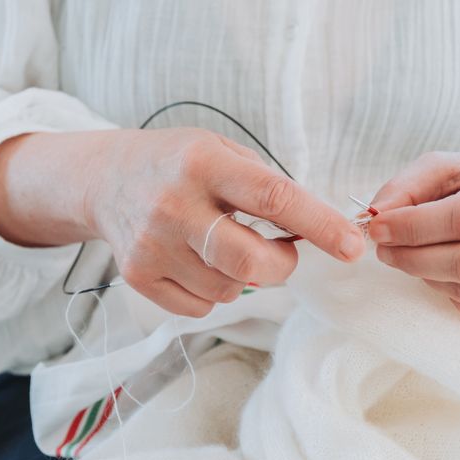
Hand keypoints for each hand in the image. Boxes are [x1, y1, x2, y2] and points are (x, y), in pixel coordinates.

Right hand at [0, 128, 364, 316]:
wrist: (106, 179)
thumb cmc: (179, 163)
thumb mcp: (223, 152)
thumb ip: (267, 187)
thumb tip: (316, 232)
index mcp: (204, 165)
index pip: (274, 198)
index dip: (320, 225)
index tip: (352, 247)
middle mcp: (174, 206)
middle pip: (250, 263)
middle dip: (282, 266)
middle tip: (281, 251)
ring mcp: (152, 245)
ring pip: (230, 289)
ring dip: (245, 276)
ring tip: (224, 244)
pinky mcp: (138, 276)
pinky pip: (202, 307)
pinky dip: (216, 291)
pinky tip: (199, 261)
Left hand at [368, 152, 459, 319]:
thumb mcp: (445, 169)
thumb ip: (406, 187)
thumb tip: (375, 217)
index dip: (414, 228)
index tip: (377, 228)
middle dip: (413, 258)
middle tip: (384, 249)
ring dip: (425, 276)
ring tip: (410, 255)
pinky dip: (445, 292)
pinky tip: (440, 270)